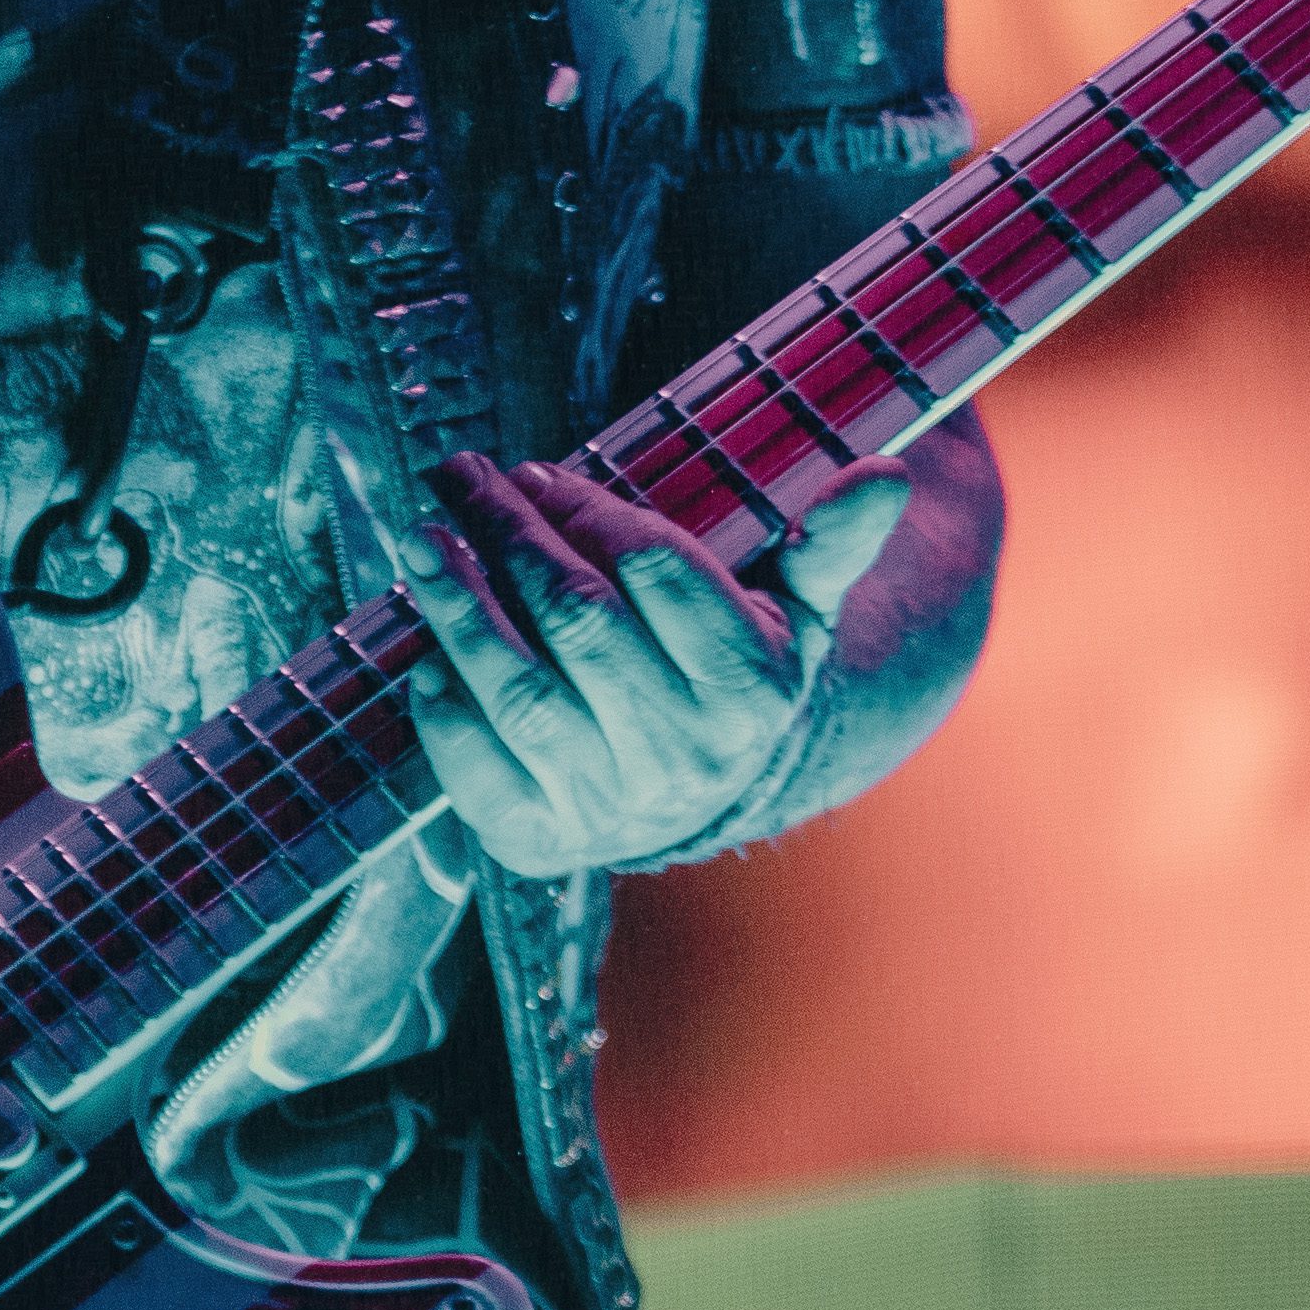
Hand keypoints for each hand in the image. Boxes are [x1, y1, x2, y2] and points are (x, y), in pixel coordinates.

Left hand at [395, 450, 912, 881]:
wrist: (689, 795)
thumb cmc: (728, 669)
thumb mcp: (790, 612)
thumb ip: (825, 547)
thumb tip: (888, 476)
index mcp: (752, 685)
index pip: (658, 575)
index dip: (591, 514)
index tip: (541, 473)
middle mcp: (684, 751)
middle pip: (579, 621)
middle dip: (512, 537)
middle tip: (461, 476)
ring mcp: (607, 800)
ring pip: (520, 690)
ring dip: (459, 609)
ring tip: (422, 539)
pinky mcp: (536, 836)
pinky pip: (476, 767)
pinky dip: (443, 706)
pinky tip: (422, 652)